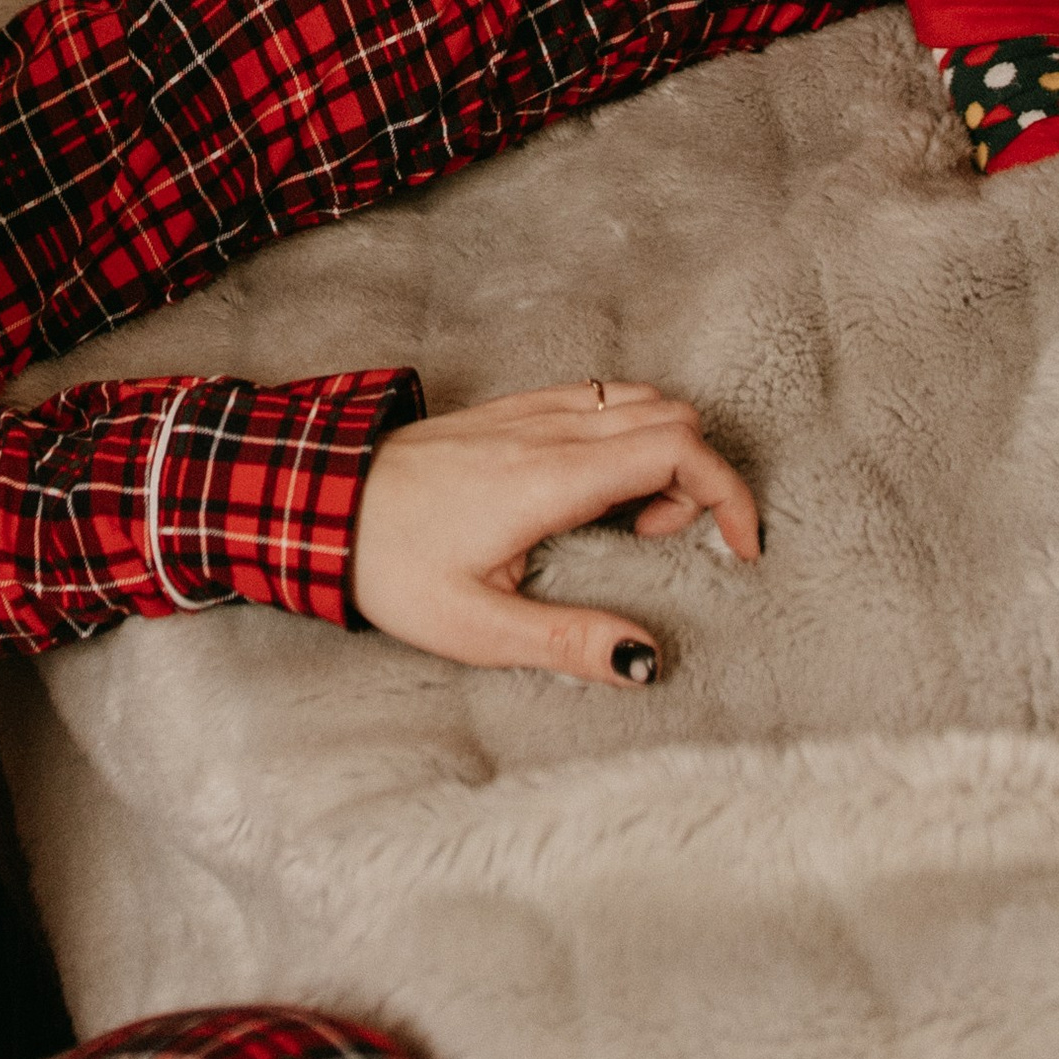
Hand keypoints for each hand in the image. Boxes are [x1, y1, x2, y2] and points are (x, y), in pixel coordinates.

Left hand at [352, 383, 759, 676]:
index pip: (676, 449)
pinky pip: (599, 398)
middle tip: (667, 545)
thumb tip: (648, 661)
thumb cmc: (391, 566)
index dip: (728, 493)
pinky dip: (629, 435)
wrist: (320, 502)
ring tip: (632, 524)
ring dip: (666, 454)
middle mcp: (548, 429)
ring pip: (640, 400)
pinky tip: (597, 492)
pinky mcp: (512, 410)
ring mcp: (529, 410)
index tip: (739, 549)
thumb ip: (568, 644)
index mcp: (550, 477)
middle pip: (673, 415)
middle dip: (702, 479)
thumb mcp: (477, 627)